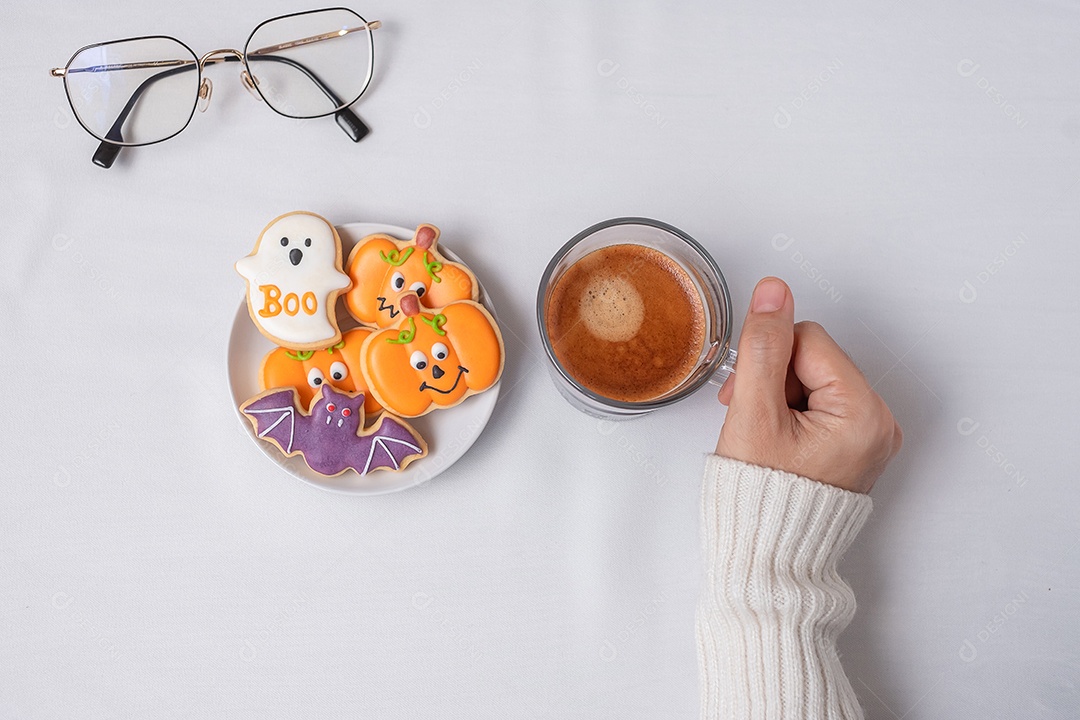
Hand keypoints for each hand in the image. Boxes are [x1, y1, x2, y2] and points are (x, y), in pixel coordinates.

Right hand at [716, 277, 901, 493]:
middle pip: (814, 358)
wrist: (766, 558)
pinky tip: (778, 442)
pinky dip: (792, 414)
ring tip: (765, 437)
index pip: (807, 340)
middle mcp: (880, 422)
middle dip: (775, 381)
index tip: (747, 402)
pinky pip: (822, 403)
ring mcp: (871, 436)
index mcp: (864, 413)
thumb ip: (763, 347)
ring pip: (814, 379)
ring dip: (780, 397)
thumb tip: (774, 290)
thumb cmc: (760, 499)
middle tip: (754, 422)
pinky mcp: (857, 446)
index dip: (768, 363)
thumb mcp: (753, 414)